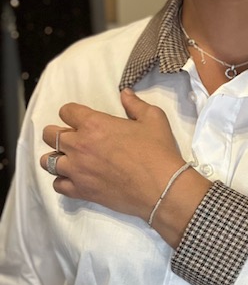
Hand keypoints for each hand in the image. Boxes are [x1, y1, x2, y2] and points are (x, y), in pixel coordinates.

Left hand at [40, 89, 185, 221]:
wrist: (162, 188)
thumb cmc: (158, 153)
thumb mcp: (154, 119)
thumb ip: (135, 104)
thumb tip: (125, 93)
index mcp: (94, 124)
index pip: (66, 111)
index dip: (72, 114)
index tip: (80, 120)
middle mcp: (79, 145)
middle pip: (50, 135)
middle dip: (58, 134)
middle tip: (73, 140)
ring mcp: (78, 170)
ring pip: (47, 161)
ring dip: (56, 159)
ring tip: (69, 161)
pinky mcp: (82, 191)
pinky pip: (57, 185)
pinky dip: (62, 182)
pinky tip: (74, 180)